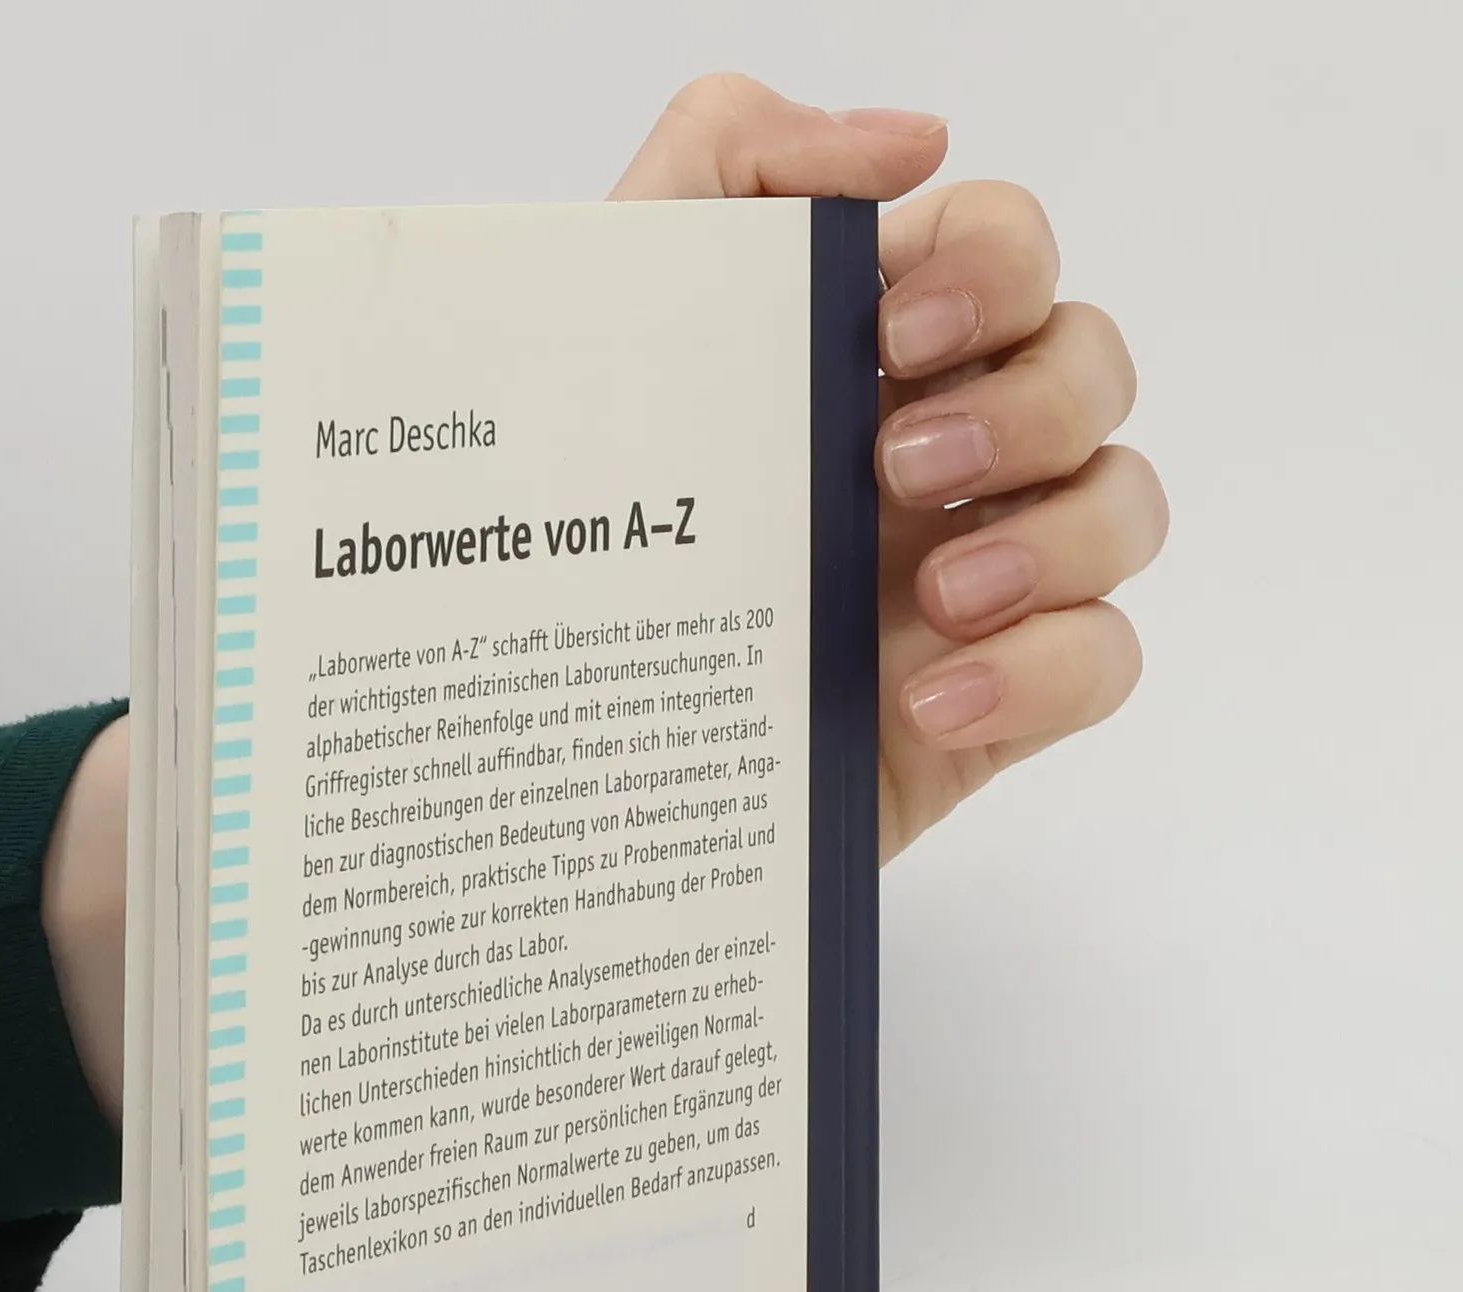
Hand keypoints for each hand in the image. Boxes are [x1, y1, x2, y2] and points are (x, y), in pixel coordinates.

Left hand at [613, 75, 1165, 861]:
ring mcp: (974, 579)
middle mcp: (935, 456)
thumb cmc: (579, 539)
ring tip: (932, 595)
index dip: (991, 264)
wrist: (555, 762)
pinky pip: (1105, 660)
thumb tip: (912, 139)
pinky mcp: (988, 701)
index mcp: (856, 361)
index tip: (896, 333)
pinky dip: (1043, 671)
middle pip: (1091, 364)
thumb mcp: (608, 324)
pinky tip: (926, 698)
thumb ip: (724, 166)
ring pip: (1127, 503)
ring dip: (1057, 533)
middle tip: (895, 466)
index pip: (1002, 249)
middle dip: (1029, 401)